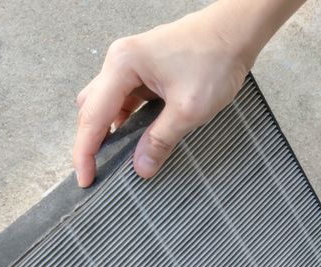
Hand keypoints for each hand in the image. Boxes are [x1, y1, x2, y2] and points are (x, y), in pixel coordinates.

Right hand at [73, 0, 306, 186]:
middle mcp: (119, 61)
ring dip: (109, 131)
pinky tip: (135, 139)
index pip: (92, 115)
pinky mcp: (144, 70)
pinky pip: (125, 99)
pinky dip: (126, 120)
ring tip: (115, 161)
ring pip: (107, 104)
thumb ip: (161, 139)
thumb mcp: (188, 109)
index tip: (85, 179)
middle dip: (92, 141)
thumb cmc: (214, 61)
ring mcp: (131, 64)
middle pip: (91, 108)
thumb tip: (141, 167)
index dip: (85, 151)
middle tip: (97, 174)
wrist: (234, 34)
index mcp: (122, 65)